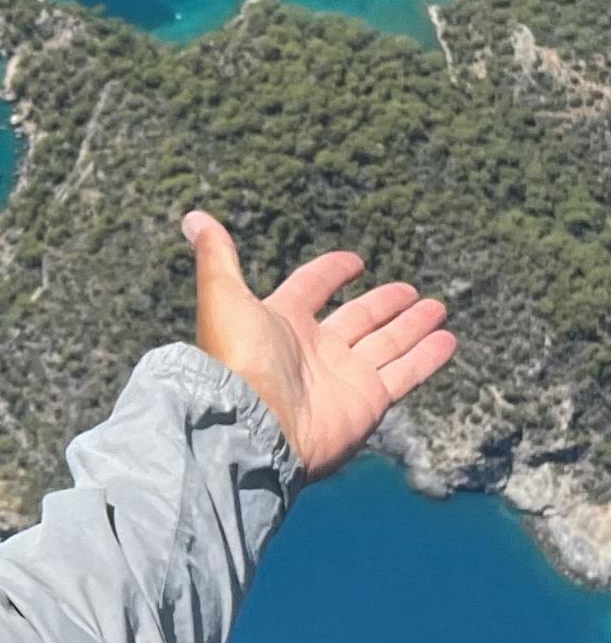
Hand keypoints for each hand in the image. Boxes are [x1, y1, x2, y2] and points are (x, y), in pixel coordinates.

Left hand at [183, 211, 455, 479]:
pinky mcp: (368, 400)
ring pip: (386, 343)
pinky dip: (428, 357)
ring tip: (438, 307)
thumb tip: (193, 216)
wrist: (254, 426)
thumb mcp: (223, 296)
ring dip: (412, 326)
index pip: (312, 288)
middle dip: (384, 304)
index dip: (332, 273)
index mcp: (281, 321)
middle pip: (358, 318)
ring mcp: (344, 376)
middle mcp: (314, 349)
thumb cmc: (237, 360)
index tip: (354, 261)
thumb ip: (217, 256)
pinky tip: (448, 339)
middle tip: (411, 291)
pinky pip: (405, 373)